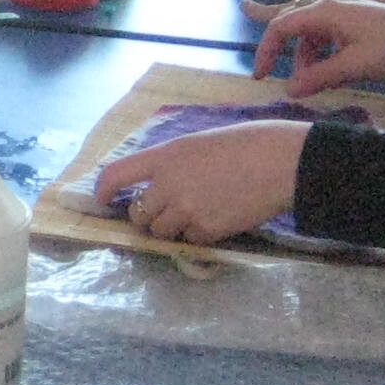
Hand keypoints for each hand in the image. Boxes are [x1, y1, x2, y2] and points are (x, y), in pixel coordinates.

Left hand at [92, 122, 307, 245]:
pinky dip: (198, 235)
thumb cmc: (245, 145)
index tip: (103, 199)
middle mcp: (168, 184)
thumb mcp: (198, 143)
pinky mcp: (206, 230)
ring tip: (195, 213)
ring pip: (160, 232)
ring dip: (171, 228)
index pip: (116, 174)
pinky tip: (218, 218)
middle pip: (138, 214)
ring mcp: (186, 210)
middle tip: (166, 211)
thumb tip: (154, 186)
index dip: (103, 189)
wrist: (281, 162)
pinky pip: (189, 240)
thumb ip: (172, 164)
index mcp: (164, 156)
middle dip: (147, 216)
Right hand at [254, 0, 384, 94]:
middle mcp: (331, 6)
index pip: (281, 27)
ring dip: (311, 59)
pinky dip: (326, 54)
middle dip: (291, 57)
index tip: (262, 77)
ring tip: (323, 83)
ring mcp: (346, 11)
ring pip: (314, 34)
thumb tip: (288, 91)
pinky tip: (339, 71)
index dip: (266, 51)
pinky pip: (330, 35)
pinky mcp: (358, 20)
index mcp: (325, 11)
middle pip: (295, 28)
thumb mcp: (353, 66)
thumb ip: (318, 77)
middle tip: (295, 84)